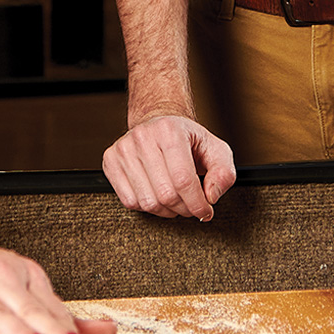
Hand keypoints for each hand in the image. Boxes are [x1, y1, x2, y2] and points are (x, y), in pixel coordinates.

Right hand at [102, 113, 236, 220]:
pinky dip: (147, 207)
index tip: (205, 211)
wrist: (158, 122)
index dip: (197, 204)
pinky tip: (157, 195)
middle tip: (192, 205)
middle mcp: (143, 137)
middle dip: (184, 208)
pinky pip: (129, 202)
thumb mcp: (216, 150)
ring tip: (176, 200)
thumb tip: (211, 196)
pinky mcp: (110, 161)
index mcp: (169, 130)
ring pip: (147, 202)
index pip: (183, 180)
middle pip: (165, 194)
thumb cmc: (187, 139)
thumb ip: (224, 173)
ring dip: (167, 211)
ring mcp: (123, 149)